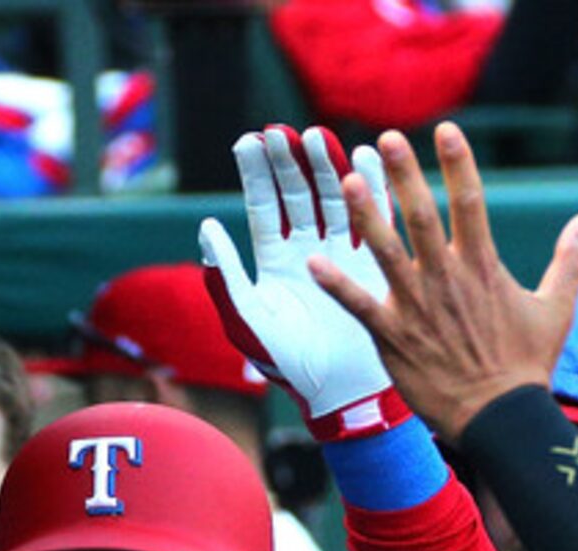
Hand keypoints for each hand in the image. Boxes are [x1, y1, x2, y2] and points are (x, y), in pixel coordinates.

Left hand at [198, 126, 406, 439]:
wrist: (338, 392)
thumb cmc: (288, 365)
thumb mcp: (248, 322)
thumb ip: (225, 278)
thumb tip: (206, 228)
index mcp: (274, 260)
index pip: (263, 205)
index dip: (256, 173)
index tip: (250, 140)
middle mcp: (307, 249)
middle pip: (297, 193)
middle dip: (291, 162)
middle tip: (286, 131)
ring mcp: (341, 253)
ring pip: (333, 199)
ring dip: (327, 168)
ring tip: (321, 138)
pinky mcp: (372, 262)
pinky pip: (371, 219)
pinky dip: (370, 190)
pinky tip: (367, 161)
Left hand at [310, 124, 577, 439]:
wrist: (500, 417)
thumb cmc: (527, 363)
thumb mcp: (557, 308)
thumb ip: (569, 261)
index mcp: (482, 266)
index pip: (470, 201)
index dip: (457, 162)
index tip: (445, 129)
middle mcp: (447, 278)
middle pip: (422, 216)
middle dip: (403, 175)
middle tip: (385, 138)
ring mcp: (417, 307)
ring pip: (386, 252)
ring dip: (367, 216)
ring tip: (349, 180)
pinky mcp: (394, 337)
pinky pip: (360, 306)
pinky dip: (338, 284)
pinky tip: (315, 261)